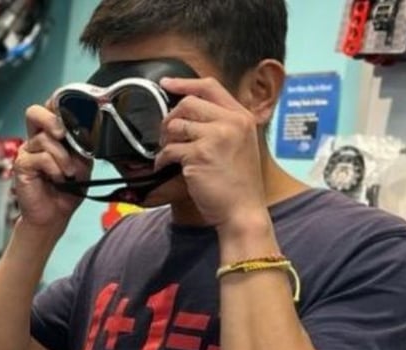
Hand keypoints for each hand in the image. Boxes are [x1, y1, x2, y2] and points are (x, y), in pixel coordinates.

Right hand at [11, 104, 87, 229]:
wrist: (55, 215)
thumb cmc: (67, 190)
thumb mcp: (83, 163)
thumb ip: (82, 145)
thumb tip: (85, 133)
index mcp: (50, 136)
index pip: (50, 109)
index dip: (60, 105)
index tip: (75, 113)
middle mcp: (36, 140)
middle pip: (34, 112)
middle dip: (51, 119)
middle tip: (62, 134)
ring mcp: (27, 152)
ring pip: (45, 140)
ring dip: (63, 158)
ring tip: (68, 173)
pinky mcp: (21, 165)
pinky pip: (41, 157)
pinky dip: (55, 168)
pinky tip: (58, 178)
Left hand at [155, 77, 268, 232]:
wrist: (243, 210)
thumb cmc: (238, 183)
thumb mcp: (240, 144)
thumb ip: (221, 125)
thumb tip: (187, 113)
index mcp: (242, 117)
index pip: (210, 86)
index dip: (184, 83)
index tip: (166, 84)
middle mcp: (231, 122)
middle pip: (188, 103)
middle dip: (170, 118)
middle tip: (167, 135)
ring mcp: (216, 137)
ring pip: (175, 125)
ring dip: (165, 140)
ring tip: (168, 154)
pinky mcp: (199, 155)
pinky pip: (169, 149)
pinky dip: (162, 159)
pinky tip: (165, 167)